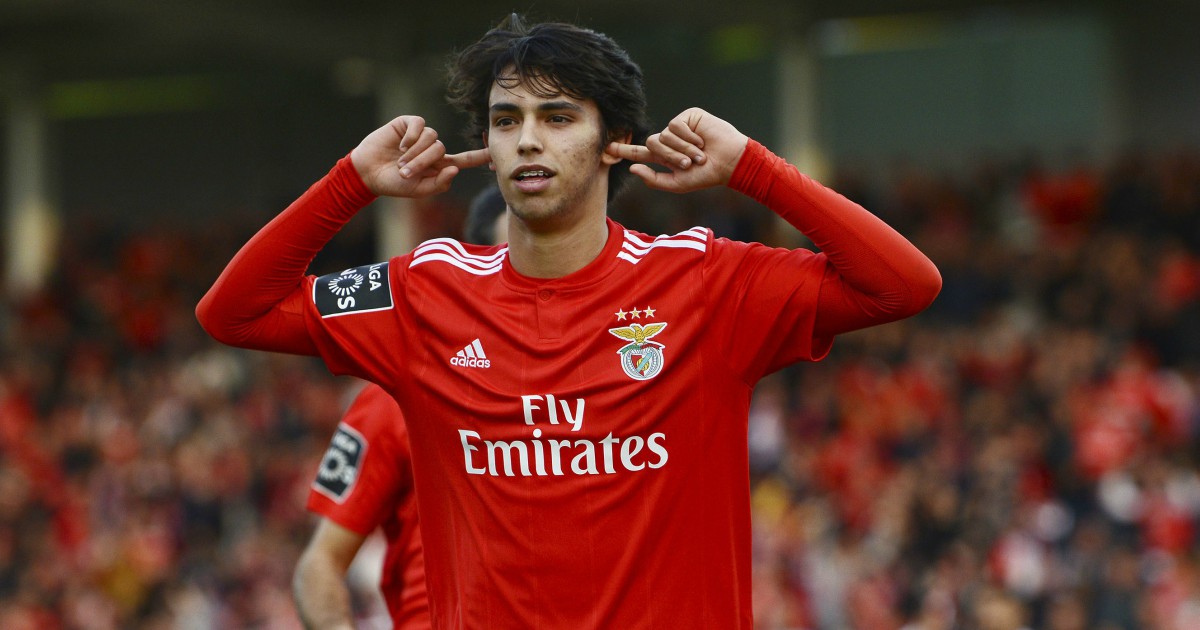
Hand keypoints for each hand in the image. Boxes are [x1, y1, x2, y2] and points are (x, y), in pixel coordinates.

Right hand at [350, 115, 490, 197]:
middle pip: (441, 150)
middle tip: (404, 172)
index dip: (479, 156)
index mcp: (439, 165)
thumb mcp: (418, 190)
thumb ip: (439, 183)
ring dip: (415, 152)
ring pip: (431, 137)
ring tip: (400, 161)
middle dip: (423, 162)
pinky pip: (419, 125)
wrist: (368, 173)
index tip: (495, 152)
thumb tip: (455, 170)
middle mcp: (432, 148)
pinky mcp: (408, 124)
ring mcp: (420, 135)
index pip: (464, 159)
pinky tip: (400, 145)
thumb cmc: (393, 184)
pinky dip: (410, 137)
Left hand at [605, 108, 747, 192]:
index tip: (608, 148)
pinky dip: (688, 137)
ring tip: (699, 154)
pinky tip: (701, 141)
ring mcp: (678, 128)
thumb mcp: (677, 184)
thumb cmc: (706, 175)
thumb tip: (632, 168)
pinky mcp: (687, 117)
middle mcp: (669, 141)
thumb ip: (654, 179)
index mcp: (665, 157)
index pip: (640, 153)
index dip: (624, 150)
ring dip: (682, 149)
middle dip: (669, 156)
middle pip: (651, 145)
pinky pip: (675, 126)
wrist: (729, 161)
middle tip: (689, 163)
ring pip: (663, 136)